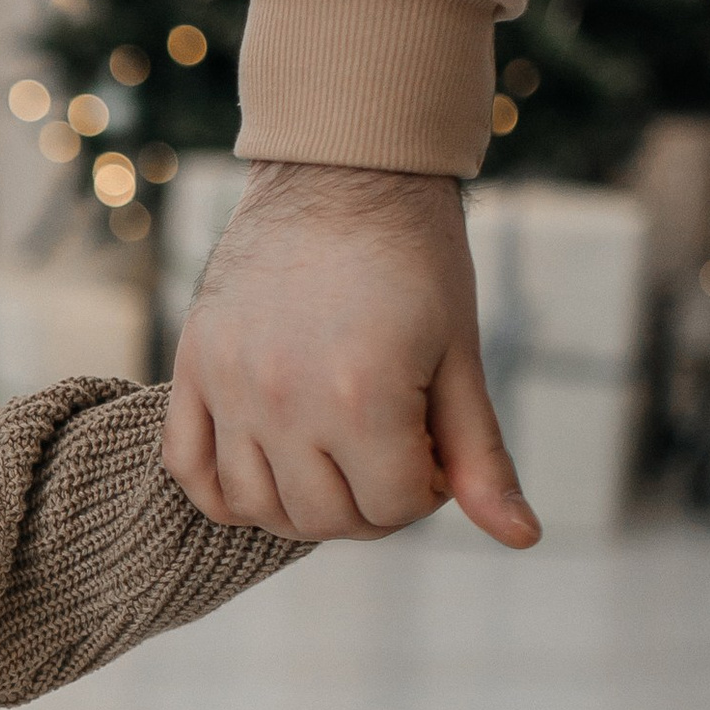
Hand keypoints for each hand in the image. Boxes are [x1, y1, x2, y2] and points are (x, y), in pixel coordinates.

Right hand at [163, 160, 539, 547]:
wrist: (342, 170)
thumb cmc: (416, 259)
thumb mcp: (461, 355)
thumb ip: (480, 454)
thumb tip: (521, 539)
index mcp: (363, 398)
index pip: (394, 507)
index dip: (427, 489)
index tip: (433, 446)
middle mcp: (285, 401)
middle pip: (326, 518)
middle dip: (372, 504)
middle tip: (391, 456)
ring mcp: (230, 385)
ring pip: (255, 507)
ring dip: (303, 505)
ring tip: (335, 461)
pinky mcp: (193, 365)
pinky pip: (188, 468)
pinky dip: (224, 491)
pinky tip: (268, 470)